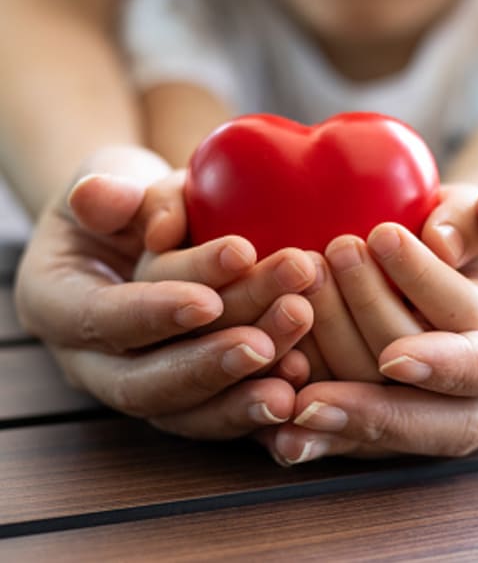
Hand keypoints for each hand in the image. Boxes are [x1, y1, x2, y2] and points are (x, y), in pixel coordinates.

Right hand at [14, 145, 314, 438]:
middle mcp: (93, 360)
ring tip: (304, 353)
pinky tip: (301, 385)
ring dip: (250, 382)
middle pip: (148, 381)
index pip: (102, 320)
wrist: (141, 233)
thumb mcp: (105, 176)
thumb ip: (106, 189)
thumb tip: (104, 197)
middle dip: (216, 359)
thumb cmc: (125, 200)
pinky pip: (219, 416)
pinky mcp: (186, 397)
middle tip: (285, 320)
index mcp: (57, 303)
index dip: (153, 315)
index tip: (208, 301)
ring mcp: (141, 383)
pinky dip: (258, 407)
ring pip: (190, 407)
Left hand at [262, 158, 477, 462]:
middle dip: (383, 414)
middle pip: (457, 420)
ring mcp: (475, 393)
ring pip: (413, 426)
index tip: (395, 356)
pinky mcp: (434, 394)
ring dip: (347, 407)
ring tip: (285, 373)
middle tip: (311, 398)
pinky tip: (279, 426)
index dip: (457, 366)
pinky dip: (334, 428)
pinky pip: (387, 425)